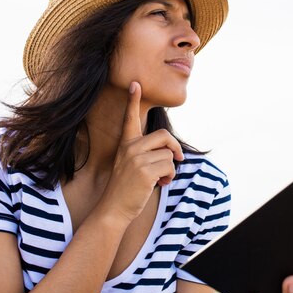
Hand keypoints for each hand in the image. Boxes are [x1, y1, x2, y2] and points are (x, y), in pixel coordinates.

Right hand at [100, 81, 183, 221]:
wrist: (114, 209)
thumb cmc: (127, 188)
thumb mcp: (132, 165)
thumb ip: (148, 154)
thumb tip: (174, 153)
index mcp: (126, 144)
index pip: (130, 118)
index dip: (133, 100)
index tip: (135, 83)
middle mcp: (130, 148)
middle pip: (164, 136)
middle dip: (175, 147)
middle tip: (179, 158)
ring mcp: (136, 159)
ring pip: (169, 155)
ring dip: (170, 168)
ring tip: (160, 178)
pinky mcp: (144, 171)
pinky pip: (169, 166)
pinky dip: (169, 177)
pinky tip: (159, 184)